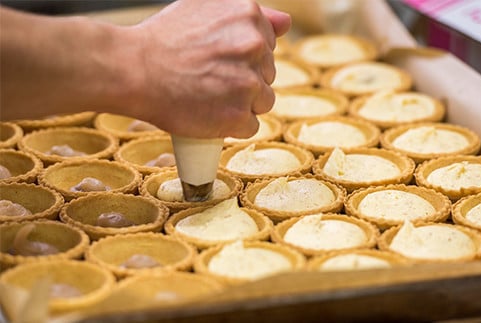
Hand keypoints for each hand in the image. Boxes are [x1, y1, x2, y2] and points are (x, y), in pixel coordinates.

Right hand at [127, 0, 290, 137]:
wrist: (132, 69)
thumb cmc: (163, 39)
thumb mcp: (204, 7)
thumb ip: (251, 16)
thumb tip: (285, 24)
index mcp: (249, 15)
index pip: (267, 47)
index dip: (242, 58)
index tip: (218, 62)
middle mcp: (255, 46)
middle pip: (266, 75)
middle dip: (243, 80)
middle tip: (209, 79)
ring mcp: (248, 83)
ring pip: (262, 102)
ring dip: (241, 105)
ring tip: (209, 97)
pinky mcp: (238, 115)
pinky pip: (249, 126)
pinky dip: (231, 125)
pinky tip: (209, 114)